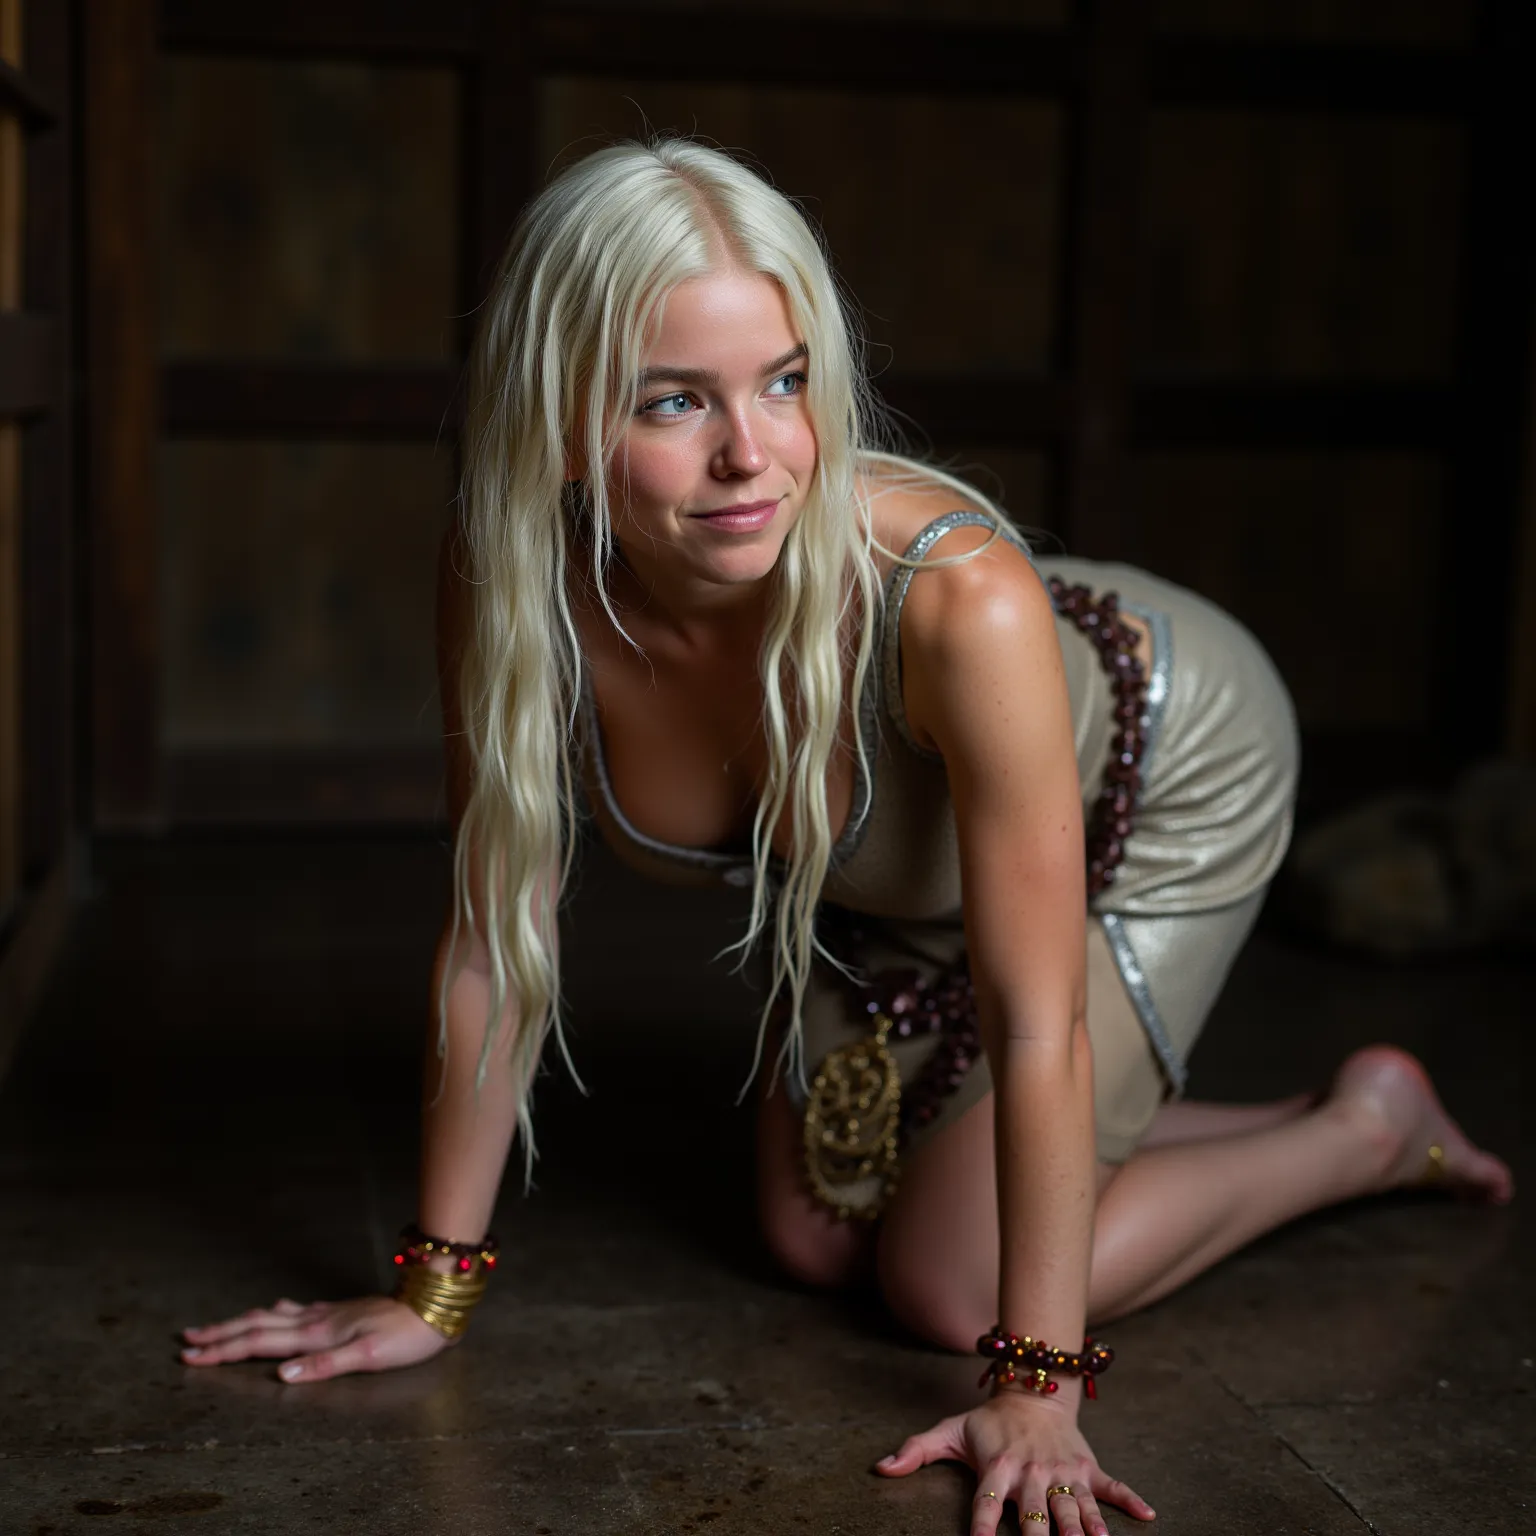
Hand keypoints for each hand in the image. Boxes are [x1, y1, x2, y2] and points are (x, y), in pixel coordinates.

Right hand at [180, 1296, 450, 1382]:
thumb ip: (323, 1365)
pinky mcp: (338, 1313)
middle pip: (257, 1326)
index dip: (223, 1351)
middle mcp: (315, 1321)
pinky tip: (273, 1311)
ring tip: (216, 1327)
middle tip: (186, 1340)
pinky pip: (293, 1313)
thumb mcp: (367, 1356)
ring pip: (271, 1317)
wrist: (431, 1305)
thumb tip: (281, 1375)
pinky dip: (272, 1314)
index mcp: (316, 1335)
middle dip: (220, 1335)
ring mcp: (325, 1314)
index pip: (259, 1343)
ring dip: (240, 1322)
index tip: (190, 1356)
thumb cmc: (403, 1336)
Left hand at [876, 1391, 1155, 1535]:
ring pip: (1075, 1508)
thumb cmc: (987, 1422)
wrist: (1031, 1389)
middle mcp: (1032, 1472)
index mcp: (998, 1467)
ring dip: (1085, 1531)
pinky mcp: (1086, 1468)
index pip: (985, 1504)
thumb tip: (880, 1468)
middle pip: (1037, 1515)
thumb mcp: (948, 1431)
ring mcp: (1062, 1471)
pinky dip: (1129, 1500)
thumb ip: (915, 1451)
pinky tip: (1148, 1515)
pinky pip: (1111, 1487)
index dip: (979, 1527)